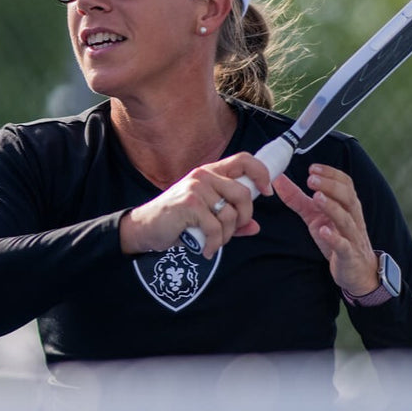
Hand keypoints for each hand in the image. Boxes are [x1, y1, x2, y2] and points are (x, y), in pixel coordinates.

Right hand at [120, 152, 273, 259]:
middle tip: (232, 231)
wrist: (144, 228)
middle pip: (243, 193)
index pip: (244, 160)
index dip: (261, 174)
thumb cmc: (175, 221)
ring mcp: (196, 189)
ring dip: (225, 236)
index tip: (266, 192)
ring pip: (231, 215)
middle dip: (244, 217)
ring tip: (212, 242)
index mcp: (210, 173)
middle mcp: (204, 176)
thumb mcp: (205, 217)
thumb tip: (254, 227)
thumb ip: (230, 220)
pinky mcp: (190, 204)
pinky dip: (214, 244)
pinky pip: (216, 228)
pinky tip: (205, 250)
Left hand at [273, 164, 379, 295]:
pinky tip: (324, 231)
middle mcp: (352, 218)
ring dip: (332, 207)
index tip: (313, 168)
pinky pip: (343, 245)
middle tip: (311, 180)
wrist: (357, 270)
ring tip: (317, 197)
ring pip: (346, 219)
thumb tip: (278, 180)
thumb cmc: (337, 238)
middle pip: (347, 197)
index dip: (330, 174)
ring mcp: (351, 236)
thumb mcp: (314, 216)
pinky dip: (334, 238)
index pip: (345, 184)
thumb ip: (297, 198)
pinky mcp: (348, 255)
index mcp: (347, 205)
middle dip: (330, 186)